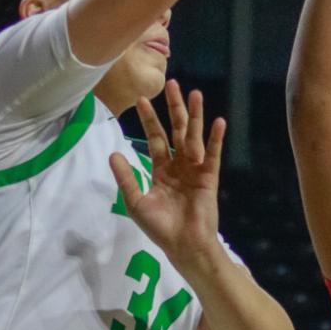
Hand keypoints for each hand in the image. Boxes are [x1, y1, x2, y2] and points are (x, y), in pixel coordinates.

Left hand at [110, 81, 223, 271]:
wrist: (184, 245)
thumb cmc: (160, 228)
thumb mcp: (137, 202)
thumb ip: (127, 177)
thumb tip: (113, 153)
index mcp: (161, 170)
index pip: (155, 138)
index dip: (148, 120)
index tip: (141, 100)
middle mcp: (179, 165)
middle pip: (176, 130)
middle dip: (173, 108)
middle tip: (171, 84)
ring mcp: (195, 169)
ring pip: (194, 136)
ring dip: (195, 115)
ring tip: (195, 93)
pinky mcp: (209, 177)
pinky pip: (213, 153)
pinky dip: (215, 138)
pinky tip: (217, 121)